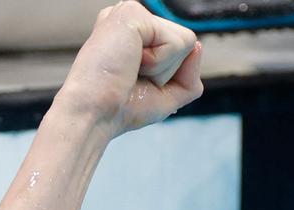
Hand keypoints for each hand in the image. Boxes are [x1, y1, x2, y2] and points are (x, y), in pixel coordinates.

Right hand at [56, 1, 203, 137]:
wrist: (96, 113)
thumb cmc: (121, 107)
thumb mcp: (167, 96)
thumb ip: (189, 75)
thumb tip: (198, 45)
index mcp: (136, 36)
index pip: (181, 50)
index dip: (168, 76)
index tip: (135, 83)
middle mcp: (133, 21)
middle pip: (186, 44)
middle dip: (168, 72)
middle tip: (132, 77)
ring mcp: (131, 14)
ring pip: (185, 42)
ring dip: (163, 68)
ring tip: (130, 69)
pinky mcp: (132, 13)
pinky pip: (176, 42)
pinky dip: (159, 62)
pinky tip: (130, 61)